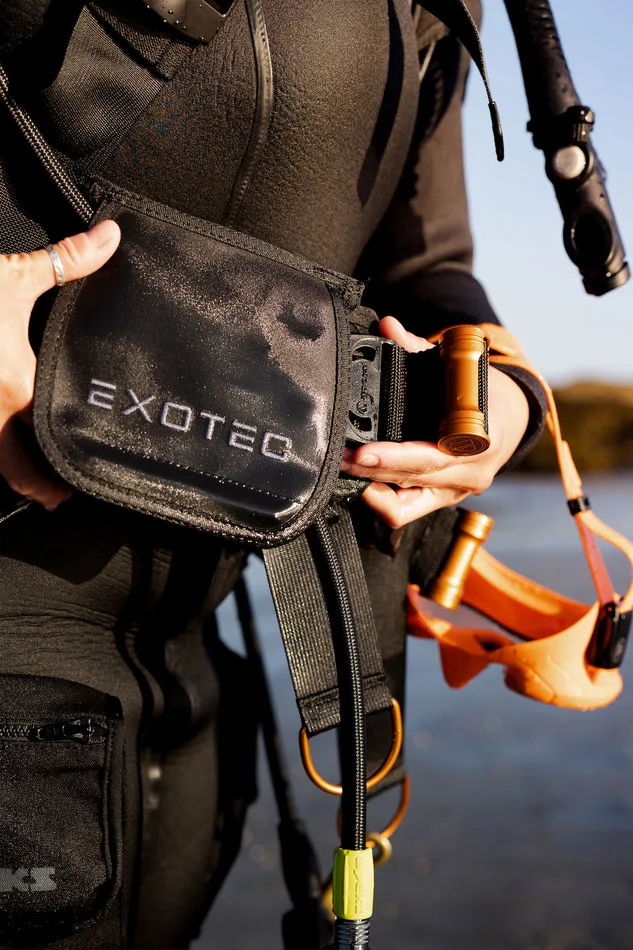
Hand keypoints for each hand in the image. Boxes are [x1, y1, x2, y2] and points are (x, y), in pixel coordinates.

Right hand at [0, 221, 120, 508]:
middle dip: (39, 488)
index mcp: (15, 388)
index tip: (85, 475)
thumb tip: (111, 238)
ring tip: (32, 478)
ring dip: (11, 472)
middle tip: (58, 495)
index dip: (69, 462)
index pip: (51, 441)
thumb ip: (66, 262)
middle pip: (17, 473)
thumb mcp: (11, 275)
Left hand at [341, 316, 529, 527]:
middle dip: (371, 471)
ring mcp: (456, 491)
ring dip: (372, 488)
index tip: (364, 453)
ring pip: (407, 504)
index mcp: (481, 439)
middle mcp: (470, 472)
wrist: (512, 419)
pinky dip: (381, 501)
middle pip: (413, 479)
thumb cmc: (485, 392)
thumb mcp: (460, 367)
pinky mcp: (441, 500)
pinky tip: (361, 483)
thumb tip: (388, 327)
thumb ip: (418, 348)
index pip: (433, 456)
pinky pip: (407, 511)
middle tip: (338, 456)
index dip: (395, 459)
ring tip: (343, 468)